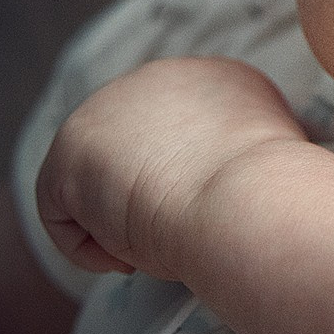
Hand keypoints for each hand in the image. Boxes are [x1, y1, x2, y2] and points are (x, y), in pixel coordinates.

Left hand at [36, 56, 306, 279]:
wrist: (249, 201)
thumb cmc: (270, 200)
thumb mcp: (263, 164)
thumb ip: (234, 156)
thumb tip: (219, 185)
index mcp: (218, 79)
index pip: (178, 137)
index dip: (186, 185)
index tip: (205, 216)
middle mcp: (158, 78)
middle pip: (132, 155)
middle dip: (147, 200)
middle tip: (180, 234)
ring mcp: (107, 106)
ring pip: (96, 186)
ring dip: (122, 225)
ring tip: (161, 241)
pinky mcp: (70, 147)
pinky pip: (63, 215)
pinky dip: (93, 250)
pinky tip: (131, 255)